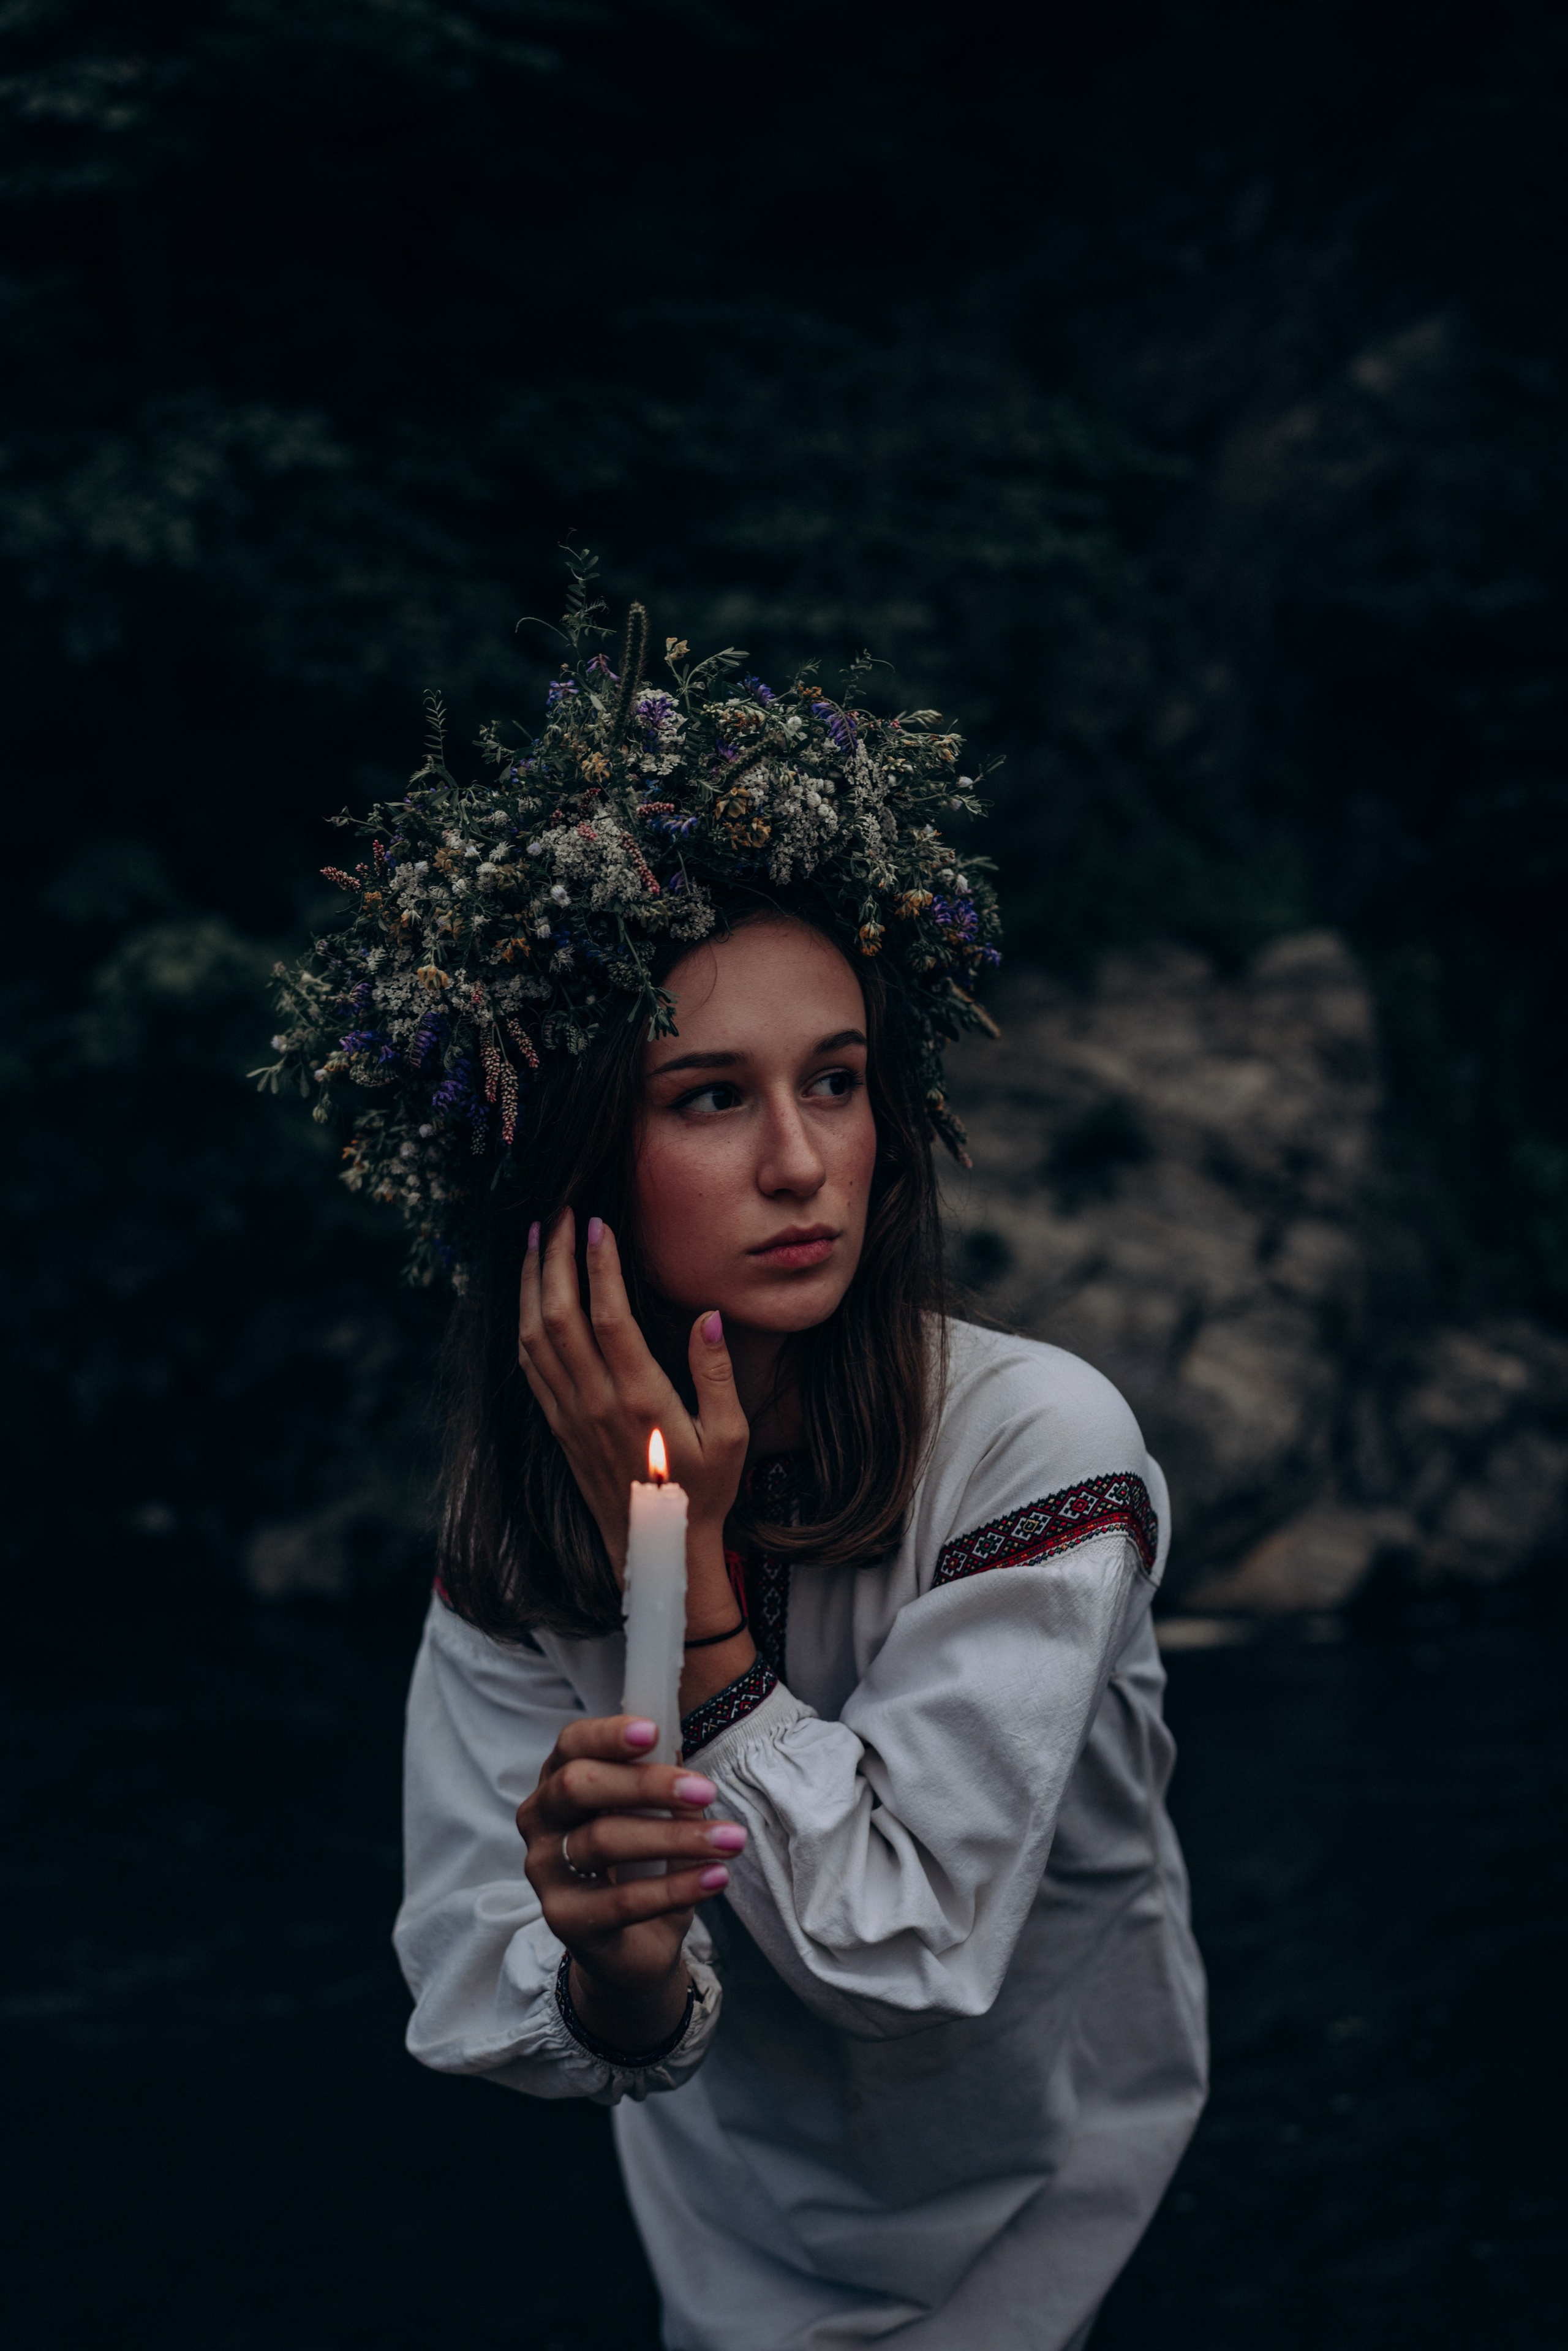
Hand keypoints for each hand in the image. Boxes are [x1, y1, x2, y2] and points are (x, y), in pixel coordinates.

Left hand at [517, 1207, 748, 1602]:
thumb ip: (716, 1374)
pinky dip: (523, 1322)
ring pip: (534, 1337)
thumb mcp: (730, 1437)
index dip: (599, 1266)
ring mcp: (570, 1415)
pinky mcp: (558, 1426)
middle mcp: (595, 1403)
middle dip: (554, 1259)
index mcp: (639, 1400)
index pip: (608, 1318)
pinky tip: (529, 1296)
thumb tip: (707, 1315)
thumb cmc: (702, 1492)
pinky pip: (530, 1366)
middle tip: (558, 1212)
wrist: (656, 1549)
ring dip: (530, 1284)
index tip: (597, 1222)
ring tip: (535, 1239)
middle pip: (559, 1317)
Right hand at [517, 1712, 747, 2050]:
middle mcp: (541, 1821)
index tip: (654, 1732)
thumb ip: (659, 1785)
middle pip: (578, 1786)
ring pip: (603, 1841)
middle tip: (705, 1791)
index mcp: (558, 1782)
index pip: (571, 1744)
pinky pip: (623, 1901)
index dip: (608, 1735)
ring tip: (731, 1840)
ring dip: (674, 1837)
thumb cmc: (641, 1865)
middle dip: (645, 1784)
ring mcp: (546, 1872)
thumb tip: (679, 1748)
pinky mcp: (564, 1920)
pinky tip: (716, 1878)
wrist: (633, 1947)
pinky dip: (676, 1888)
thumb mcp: (654, 1817)